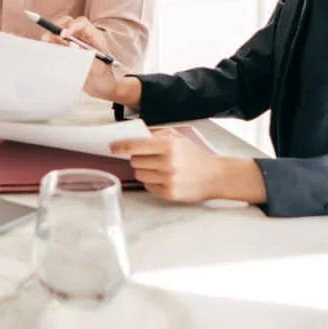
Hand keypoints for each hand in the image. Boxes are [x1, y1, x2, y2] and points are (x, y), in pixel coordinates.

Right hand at [40, 16, 127, 102]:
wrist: (104, 88)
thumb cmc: (104, 77)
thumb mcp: (98, 68)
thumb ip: (86, 56)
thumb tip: (70, 45)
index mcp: (95, 38)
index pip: (82, 24)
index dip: (71, 26)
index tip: (62, 35)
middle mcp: (84, 37)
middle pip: (69, 23)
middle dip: (57, 27)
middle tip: (48, 37)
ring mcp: (76, 44)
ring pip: (61, 32)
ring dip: (51, 35)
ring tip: (45, 42)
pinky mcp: (69, 51)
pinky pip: (58, 43)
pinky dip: (51, 44)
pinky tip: (47, 50)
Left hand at [109, 132, 260, 203]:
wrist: (216, 176)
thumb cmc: (195, 155)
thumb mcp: (178, 137)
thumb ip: (157, 134)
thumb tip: (135, 135)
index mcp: (169, 145)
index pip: (135, 145)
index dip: (120, 146)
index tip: (111, 147)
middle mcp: (167, 163)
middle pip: (135, 161)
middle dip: (138, 158)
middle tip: (149, 158)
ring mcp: (168, 179)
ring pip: (139, 174)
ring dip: (144, 170)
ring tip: (158, 168)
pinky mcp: (169, 193)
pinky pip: (147, 186)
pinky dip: (151, 181)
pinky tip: (163, 178)